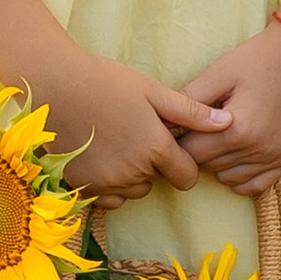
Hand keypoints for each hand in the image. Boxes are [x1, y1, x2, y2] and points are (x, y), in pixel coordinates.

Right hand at [39, 51, 223, 199]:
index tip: (168, 145)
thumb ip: (189, 112)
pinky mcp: (81, 187)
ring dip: (130, 176)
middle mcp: (133, 172)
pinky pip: (106, 199)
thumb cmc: (104, 80)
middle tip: (135, 135)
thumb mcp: (151, 90)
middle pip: (157, 183)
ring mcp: (106, 182)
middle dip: (153, 166)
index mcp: (155, 148)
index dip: (182, 162)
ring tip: (115, 143)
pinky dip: (107, 185)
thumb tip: (228, 122)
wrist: (52, 84)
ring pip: (132, 192)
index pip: (186, 177)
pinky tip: (98, 158)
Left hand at [174, 24, 280, 192]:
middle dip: (197, 149)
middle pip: (208, 167)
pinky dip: (241, 176)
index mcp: (238, 130)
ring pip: (229, 178)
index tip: (177, 126)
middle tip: (195, 128)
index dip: (179, 139)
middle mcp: (259, 151)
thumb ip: (190, 99)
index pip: (191, 153)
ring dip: (217, 163)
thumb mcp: (220, 72)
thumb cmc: (261, 57)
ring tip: (217, 137)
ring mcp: (277, 157)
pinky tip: (235, 154)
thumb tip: (163, 119)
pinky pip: (256, 186)